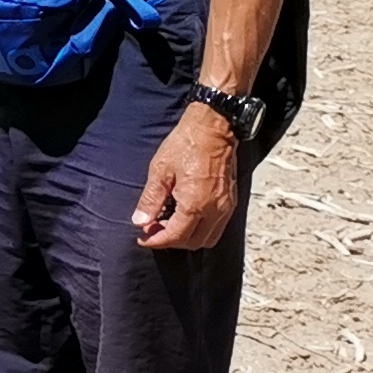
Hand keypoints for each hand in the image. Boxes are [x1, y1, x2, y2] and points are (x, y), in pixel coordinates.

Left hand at [132, 105, 242, 250]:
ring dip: (187, 238)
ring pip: (208, 238)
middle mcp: (215, 210)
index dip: (157, 241)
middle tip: (153, 230)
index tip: (143, 238)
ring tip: (167, 224)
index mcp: (195, 204)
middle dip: (171, 241)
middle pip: (193, 242)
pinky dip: (200, 229)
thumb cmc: (185, 146)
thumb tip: (140, 221)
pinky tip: (184, 216)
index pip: (176, 236)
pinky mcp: (231, 202)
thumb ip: (151, 199)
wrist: (213, 129)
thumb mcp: (160, 170)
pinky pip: (217, 227)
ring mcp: (226, 207)